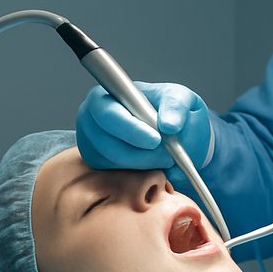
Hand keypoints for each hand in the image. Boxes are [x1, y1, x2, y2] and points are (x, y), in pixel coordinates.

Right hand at [76, 82, 212, 171]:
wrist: (173, 132)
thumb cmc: (170, 109)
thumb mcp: (180, 98)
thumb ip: (177, 106)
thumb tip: (169, 125)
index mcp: (108, 95)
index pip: (108, 113)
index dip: (130, 129)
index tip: (156, 140)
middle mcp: (93, 120)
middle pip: (106, 143)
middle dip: (140, 154)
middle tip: (168, 157)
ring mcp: (92, 143)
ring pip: (112, 163)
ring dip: (144, 165)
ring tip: (167, 159)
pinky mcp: (98, 163)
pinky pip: (114, 176)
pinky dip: (138, 174)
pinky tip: (154, 164)